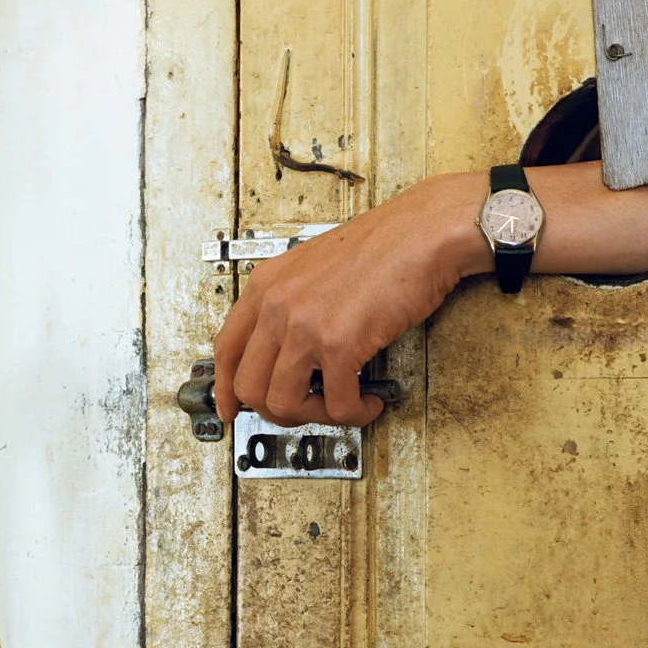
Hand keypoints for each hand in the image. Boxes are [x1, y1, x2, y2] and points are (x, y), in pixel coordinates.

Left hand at [215, 173, 486, 426]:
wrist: (424, 231)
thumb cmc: (382, 245)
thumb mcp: (312, 267)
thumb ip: (290, 304)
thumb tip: (286, 351)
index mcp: (266, 284)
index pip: (225, 349)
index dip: (224, 388)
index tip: (230, 409)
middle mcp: (277, 305)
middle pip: (248, 386)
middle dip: (277, 410)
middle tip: (306, 409)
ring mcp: (304, 325)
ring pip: (282, 403)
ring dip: (315, 416)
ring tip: (341, 405)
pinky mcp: (339, 343)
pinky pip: (335, 404)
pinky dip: (354, 413)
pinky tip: (369, 401)